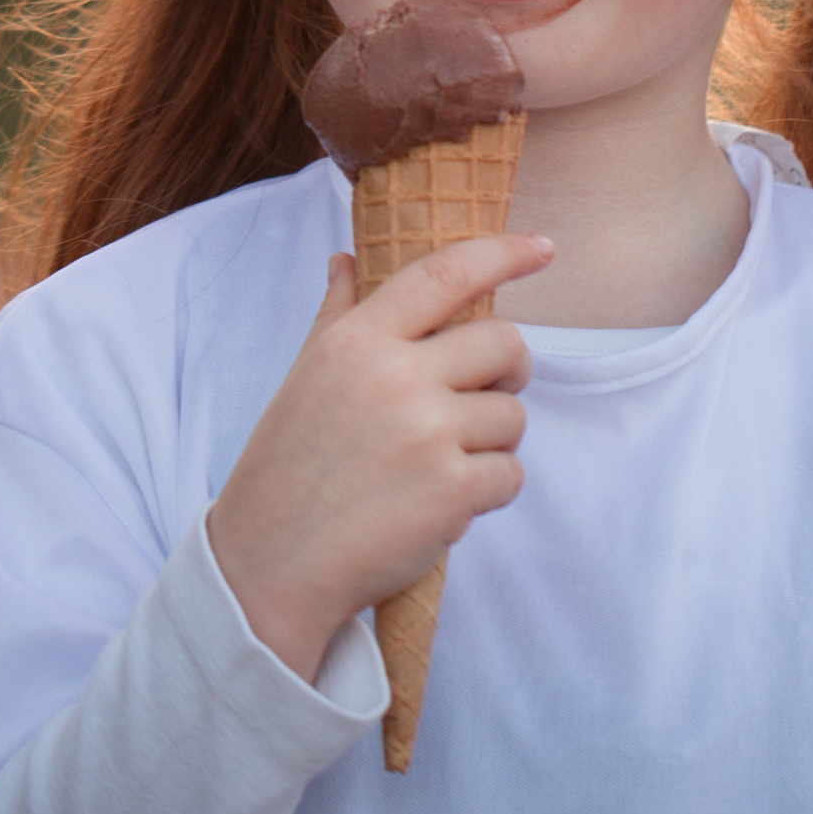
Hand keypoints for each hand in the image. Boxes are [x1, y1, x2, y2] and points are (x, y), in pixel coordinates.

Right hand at [207, 233, 550, 684]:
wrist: (270, 565)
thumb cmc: (285, 468)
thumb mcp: (304, 377)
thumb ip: (336, 314)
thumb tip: (346, 260)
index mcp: (359, 339)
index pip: (445, 273)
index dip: (503, 253)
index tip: (542, 248)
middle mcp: (397, 376)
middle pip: (503, 343)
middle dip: (509, 370)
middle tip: (484, 396)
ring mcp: (429, 433)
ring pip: (513, 416)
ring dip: (493, 442)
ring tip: (442, 463)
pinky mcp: (453, 491)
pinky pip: (511, 474)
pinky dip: (489, 491)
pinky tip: (442, 503)